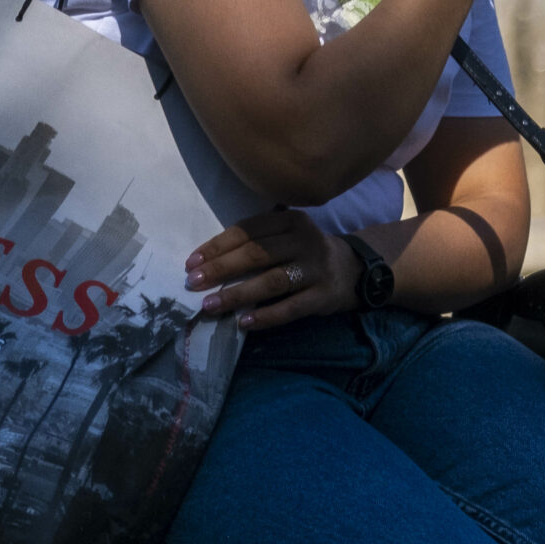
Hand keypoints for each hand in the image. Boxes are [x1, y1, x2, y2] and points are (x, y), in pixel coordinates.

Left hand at [186, 208, 355, 331]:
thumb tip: (206, 259)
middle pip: (257, 254)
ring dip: (237, 293)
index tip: (191, 262)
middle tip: (193, 283)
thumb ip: (257, 238)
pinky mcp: (322, 296)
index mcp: (291, 221)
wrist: (353, 269)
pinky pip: (290, 308)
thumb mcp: (287, 233)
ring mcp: (314, 269)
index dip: (217, 246)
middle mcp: (304, 241)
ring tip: (210, 305)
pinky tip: (243, 323)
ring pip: (271, 281)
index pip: (248, 230)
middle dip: (221, 268)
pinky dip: (266, 316)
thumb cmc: (304, 251)